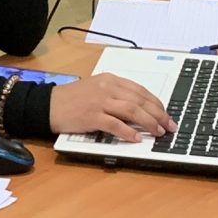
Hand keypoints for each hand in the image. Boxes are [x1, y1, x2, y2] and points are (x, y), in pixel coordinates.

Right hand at [49, 73, 176, 141]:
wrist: (48, 104)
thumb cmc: (72, 99)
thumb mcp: (96, 88)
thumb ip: (116, 95)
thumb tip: (140, 110)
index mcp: (110, 79)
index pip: (140, 91)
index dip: (157, 104)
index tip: (166, 114)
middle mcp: (107, 88)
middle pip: (140, 100)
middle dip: (158, 114)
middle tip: (169, 126)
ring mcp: (99, 101)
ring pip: (131, 111)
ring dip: (148, 123)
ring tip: (157, 132)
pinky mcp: (91, 116)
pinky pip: (114, 124)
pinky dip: (128, 132)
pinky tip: (136, 138)